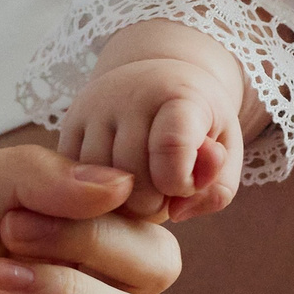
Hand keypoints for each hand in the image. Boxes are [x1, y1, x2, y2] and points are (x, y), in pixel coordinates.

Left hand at [0, 146, 180, 293]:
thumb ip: (32, 177)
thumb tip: (121, 186)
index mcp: (51, 227)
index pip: (137, 211)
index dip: (128, 196)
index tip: (77, 186)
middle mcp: (61, 288)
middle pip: (151, 269)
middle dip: (99, 242)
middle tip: (14, 232)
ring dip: (81, 292)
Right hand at [62, 54, 244, 221]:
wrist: (157, 80)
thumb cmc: (199, 123)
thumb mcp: (226, 149)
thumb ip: (217, 189)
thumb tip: (176, 213)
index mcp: (175, 92)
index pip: (171, 147)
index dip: (181, 182)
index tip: (186, 182)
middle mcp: (126, 94)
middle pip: (132, 183)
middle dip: (153, 202)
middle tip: (163, 188)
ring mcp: (90, 110)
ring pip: (97, 190)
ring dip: (123, 205)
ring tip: (141, 188)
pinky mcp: (67, 126)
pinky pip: (74, 184)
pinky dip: (97, 197)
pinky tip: (116, 187)